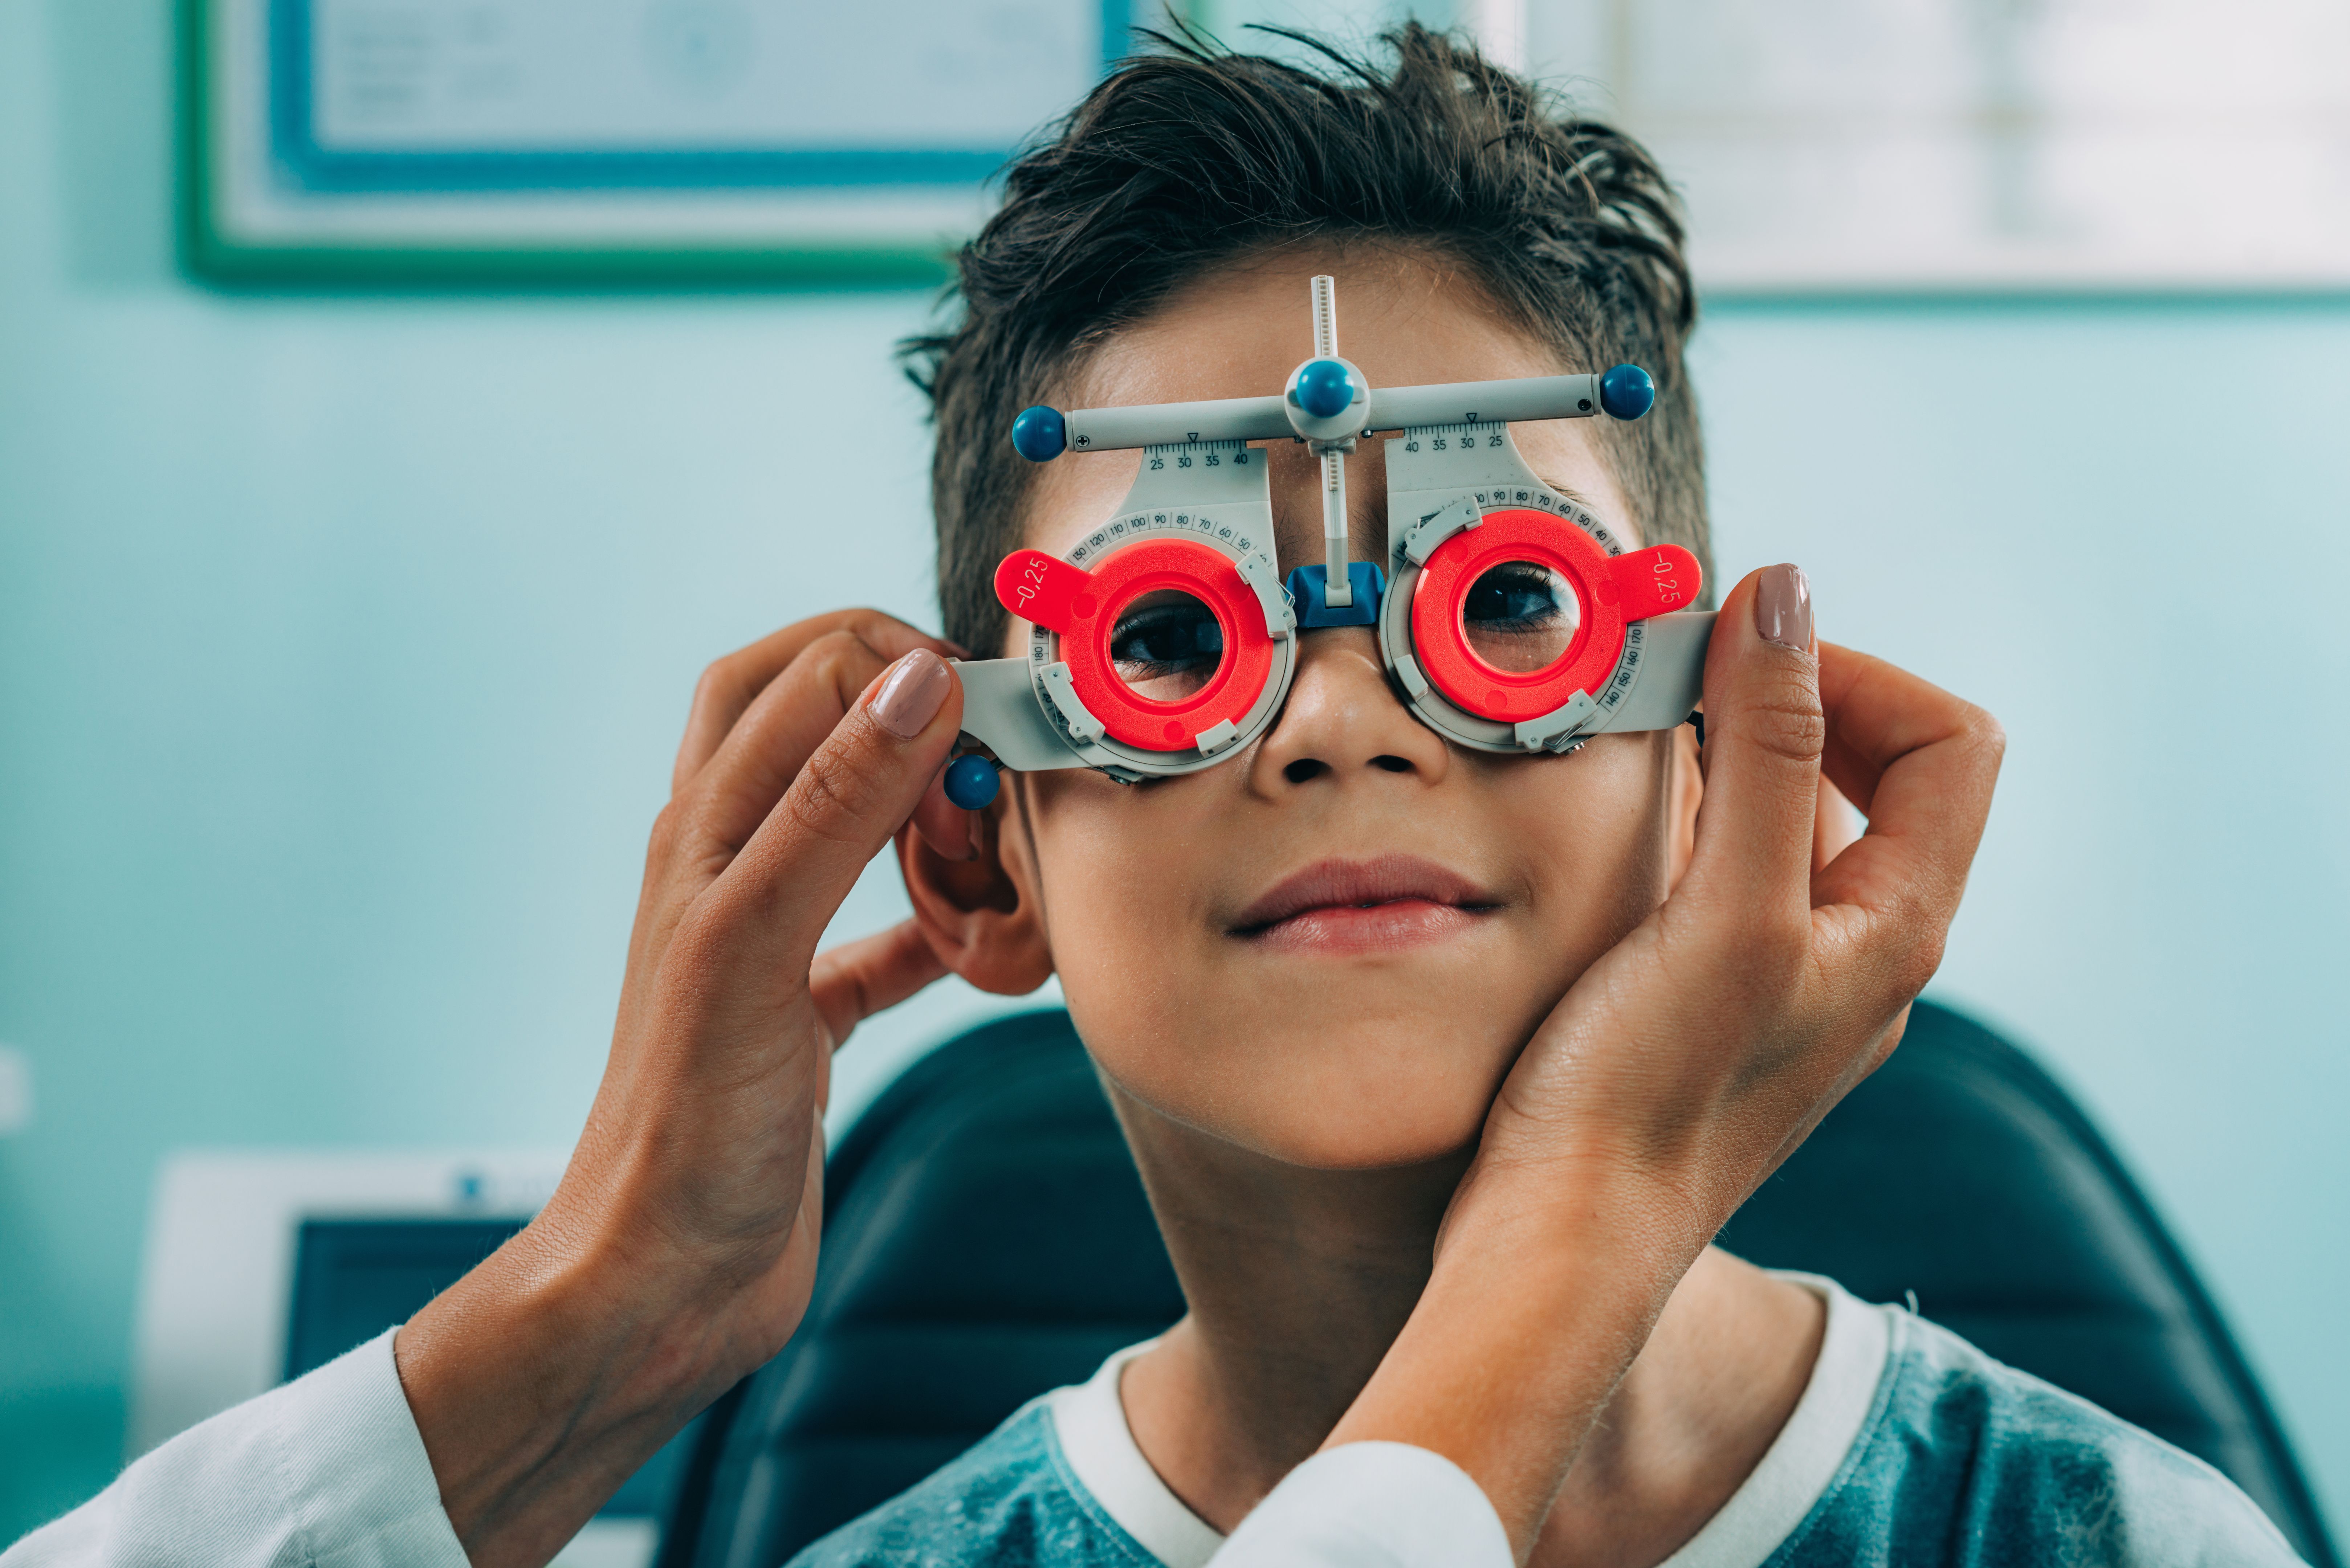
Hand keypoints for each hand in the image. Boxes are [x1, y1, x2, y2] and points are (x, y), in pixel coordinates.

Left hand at [394, 611, 967, 1567]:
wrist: (660, 1284)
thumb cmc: (685, 1126)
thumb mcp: (757, 941)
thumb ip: (832, 806)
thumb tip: (914, 683)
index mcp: (706, 828)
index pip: (807, 674)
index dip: (902, 671)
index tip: (987, 717)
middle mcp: (731, 866)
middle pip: (817, 717)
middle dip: (910, 708)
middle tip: (988, 754)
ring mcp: (768, 940)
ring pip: (854, 820)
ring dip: (928, 816)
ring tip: (984, 853)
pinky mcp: (805, 1017)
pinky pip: (885, 943)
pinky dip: (942, 928)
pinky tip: (988, 945)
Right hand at [1330, 565, 2003, 1553]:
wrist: (1560, 1240)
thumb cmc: (1645, 1097)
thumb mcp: (1728, 907)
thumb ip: (1771, 751)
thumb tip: (1787, 598)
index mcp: (1895, 930)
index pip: (1948, 742)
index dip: (1858, 674)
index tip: (1746, 660)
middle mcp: (1862, 952)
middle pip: (1883, 772)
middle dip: (1791, 705)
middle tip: (1688, 688)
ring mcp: (1792, 979)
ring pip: (1798, 820)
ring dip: (1732, 761)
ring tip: (1646, 756)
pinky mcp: (1718, 999)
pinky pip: (1734, 873)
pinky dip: (1690, 824)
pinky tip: (1622, 835)